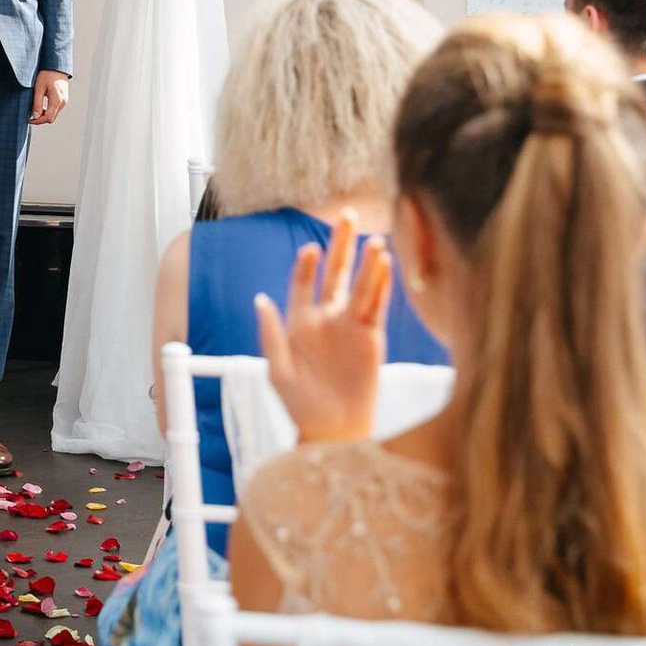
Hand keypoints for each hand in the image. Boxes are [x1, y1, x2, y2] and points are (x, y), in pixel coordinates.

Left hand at [28, 70, 69, 124]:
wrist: (57, 65)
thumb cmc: (46, 74)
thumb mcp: (39, 88)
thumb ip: (37, 103)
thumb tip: (35, 117)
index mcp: (57, 100)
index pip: (48, 118)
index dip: (38, 121)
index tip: (29, 119)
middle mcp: (63, 102)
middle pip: (51, 118)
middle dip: (40, 119)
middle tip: (30, 115)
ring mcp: (64, 101)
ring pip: (54, 114)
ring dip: (44, 115)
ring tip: (34, 108)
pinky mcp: (64, 99)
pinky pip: (56, 109)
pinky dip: (48, 110)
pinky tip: (41, 105)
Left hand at [253, 213, 391, 443]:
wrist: (332, 429)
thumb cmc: (300, 404)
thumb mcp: (277, 370)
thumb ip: (270, 334)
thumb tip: (261, 299)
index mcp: (300, 321)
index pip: (303, 283)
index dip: (307, 265)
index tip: (311, 248)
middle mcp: (326, 318)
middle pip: (335, 273)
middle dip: (341, 245)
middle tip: (347, 216)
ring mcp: (350, 326)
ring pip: (359, 286)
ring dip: (366, 264)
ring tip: (375, 239)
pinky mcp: (372, 338)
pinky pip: (376, 307)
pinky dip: (380, 286)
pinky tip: (385, 266)